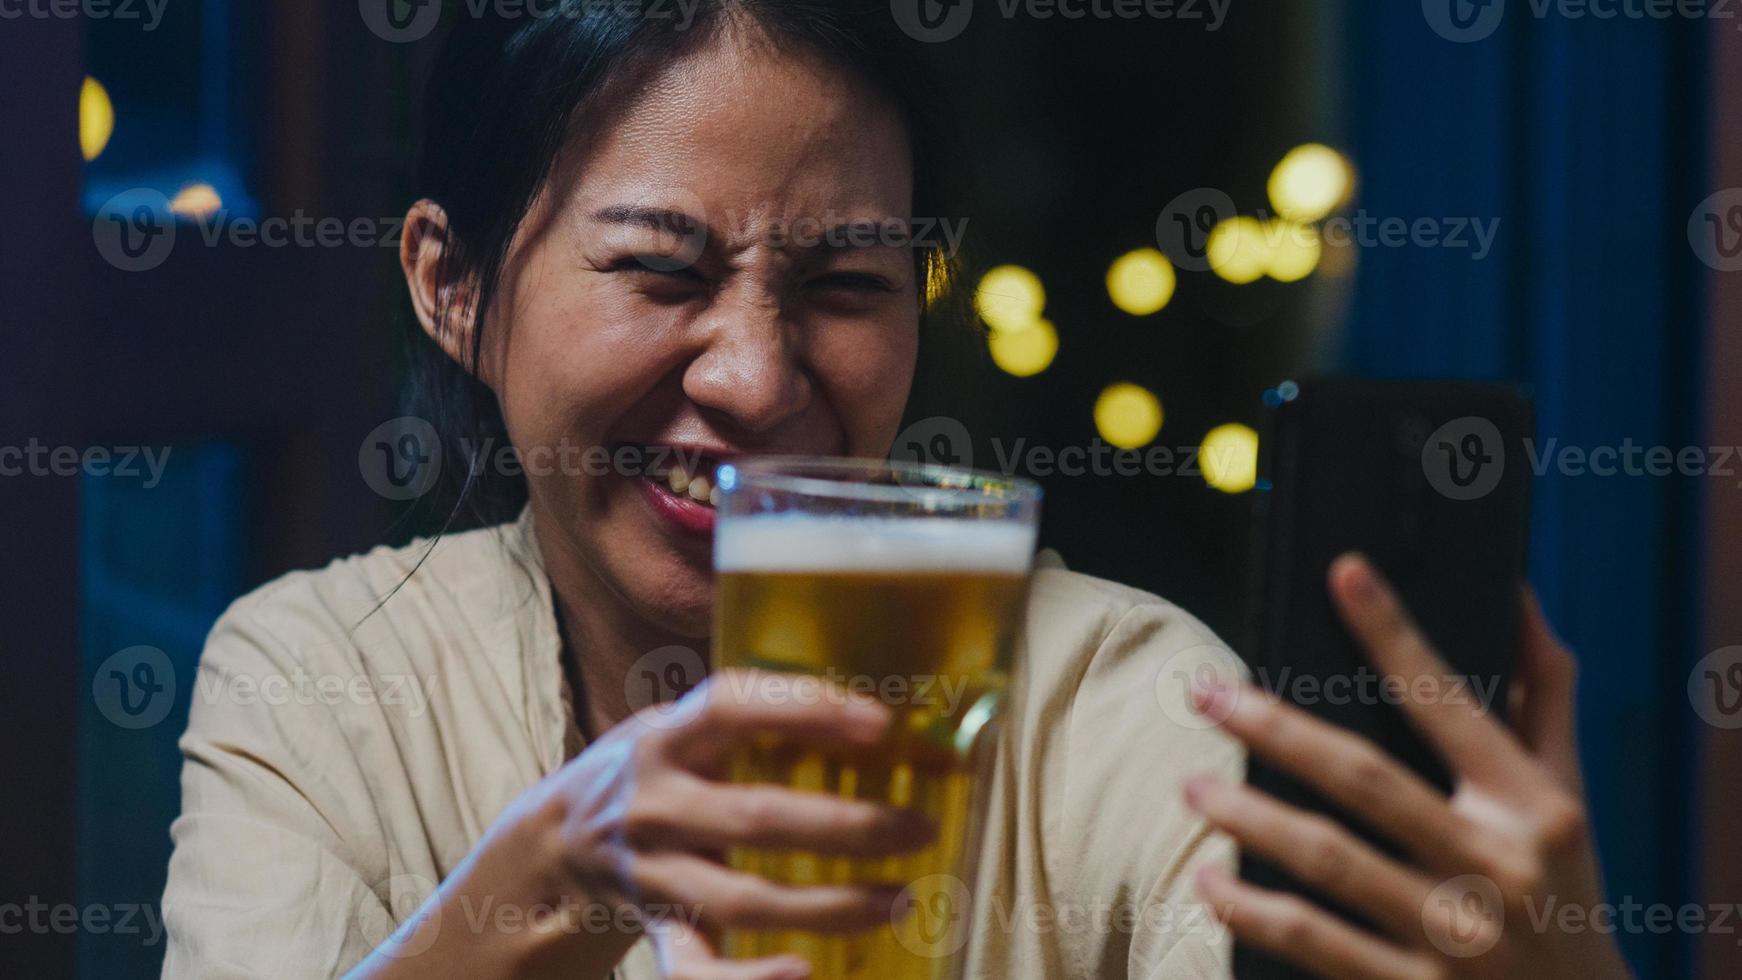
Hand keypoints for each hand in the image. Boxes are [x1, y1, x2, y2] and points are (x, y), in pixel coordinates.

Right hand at [355, 668, 931, 979]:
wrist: (550, 849)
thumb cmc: (647, 774)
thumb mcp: (676, 727)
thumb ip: (745, 720)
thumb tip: (865, 711)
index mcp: (664, 739)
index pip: (729, 707)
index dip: (802, 707)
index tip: (878, 719)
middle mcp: (653, 805)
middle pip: (754, 817)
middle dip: (846, 825)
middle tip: (917, 827)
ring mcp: (652, 874)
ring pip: (743, 899)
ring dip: (830, 905)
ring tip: (901, 898)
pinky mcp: (657, 929)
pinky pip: (699, 969)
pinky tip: (807, 973)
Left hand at [1183, 554, 1631, 979]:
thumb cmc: (1563, 893)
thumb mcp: (1567, 799)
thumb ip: (1542, 699)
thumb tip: (1516, 595)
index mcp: (1531, 805)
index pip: (1450, 702)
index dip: (1396, 635)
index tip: (1344, 573)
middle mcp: (1495, 866)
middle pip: (1367, 779)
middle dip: (1278, 728)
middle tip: (1207, 695)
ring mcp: (1452, 936)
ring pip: (1330, 861)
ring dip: (1251, 817)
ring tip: (1194, 787)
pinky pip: (1317, 943)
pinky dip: (1255, 911)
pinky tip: (1212, 881)